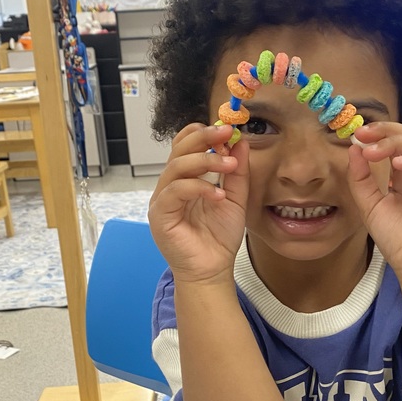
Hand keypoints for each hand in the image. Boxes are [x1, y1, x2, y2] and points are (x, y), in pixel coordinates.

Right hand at [147, 123, 249, 283]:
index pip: (186, 145)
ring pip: (176, 167)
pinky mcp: (160, 215)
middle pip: (178, 149)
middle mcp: (170, 185)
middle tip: (226, 134)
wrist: (212, 270)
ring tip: (230, 166)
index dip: (204, 133)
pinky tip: (219, 195)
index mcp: (185, 179)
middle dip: (204, 138)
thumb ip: (237, 172)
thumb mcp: (235, 199)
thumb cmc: (219, 238)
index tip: (228, 129)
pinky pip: (176, 191)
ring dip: (206, 161)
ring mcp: (163, 200)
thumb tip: (240, 142)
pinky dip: (199, 188)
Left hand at [347, 123, 401, 281]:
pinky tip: (400, 164)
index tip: (357, 135)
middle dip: (386, 134)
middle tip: (365, 136)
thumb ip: (361, 179)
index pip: (395, 144)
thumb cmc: (398, 240)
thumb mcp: (371, 206)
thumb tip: (354, 149)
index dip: (378, 136)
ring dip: (399, 144)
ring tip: (377, 152)